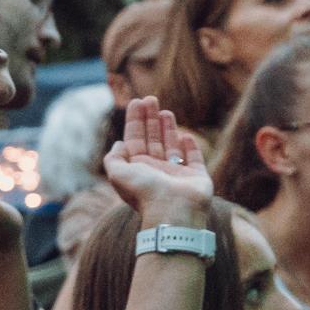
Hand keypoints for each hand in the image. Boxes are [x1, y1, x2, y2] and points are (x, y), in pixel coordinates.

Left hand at [102, 97, 211, 226]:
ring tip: (165, 111)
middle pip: (152, 139)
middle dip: (150, 119)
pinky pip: (193, 159)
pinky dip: (189, 147)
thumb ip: (114, 158)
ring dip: (168, 128)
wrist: (173, 210)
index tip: (137, 102)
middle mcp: (155, 170)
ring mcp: (176, 174)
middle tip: (151, 98)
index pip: (134, 139)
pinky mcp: (196, 177)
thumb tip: (118, 143)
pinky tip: (184, 135)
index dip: (135, 120)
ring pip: (171, 146)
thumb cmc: (144, 192)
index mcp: (137, 168)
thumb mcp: (117, 174)